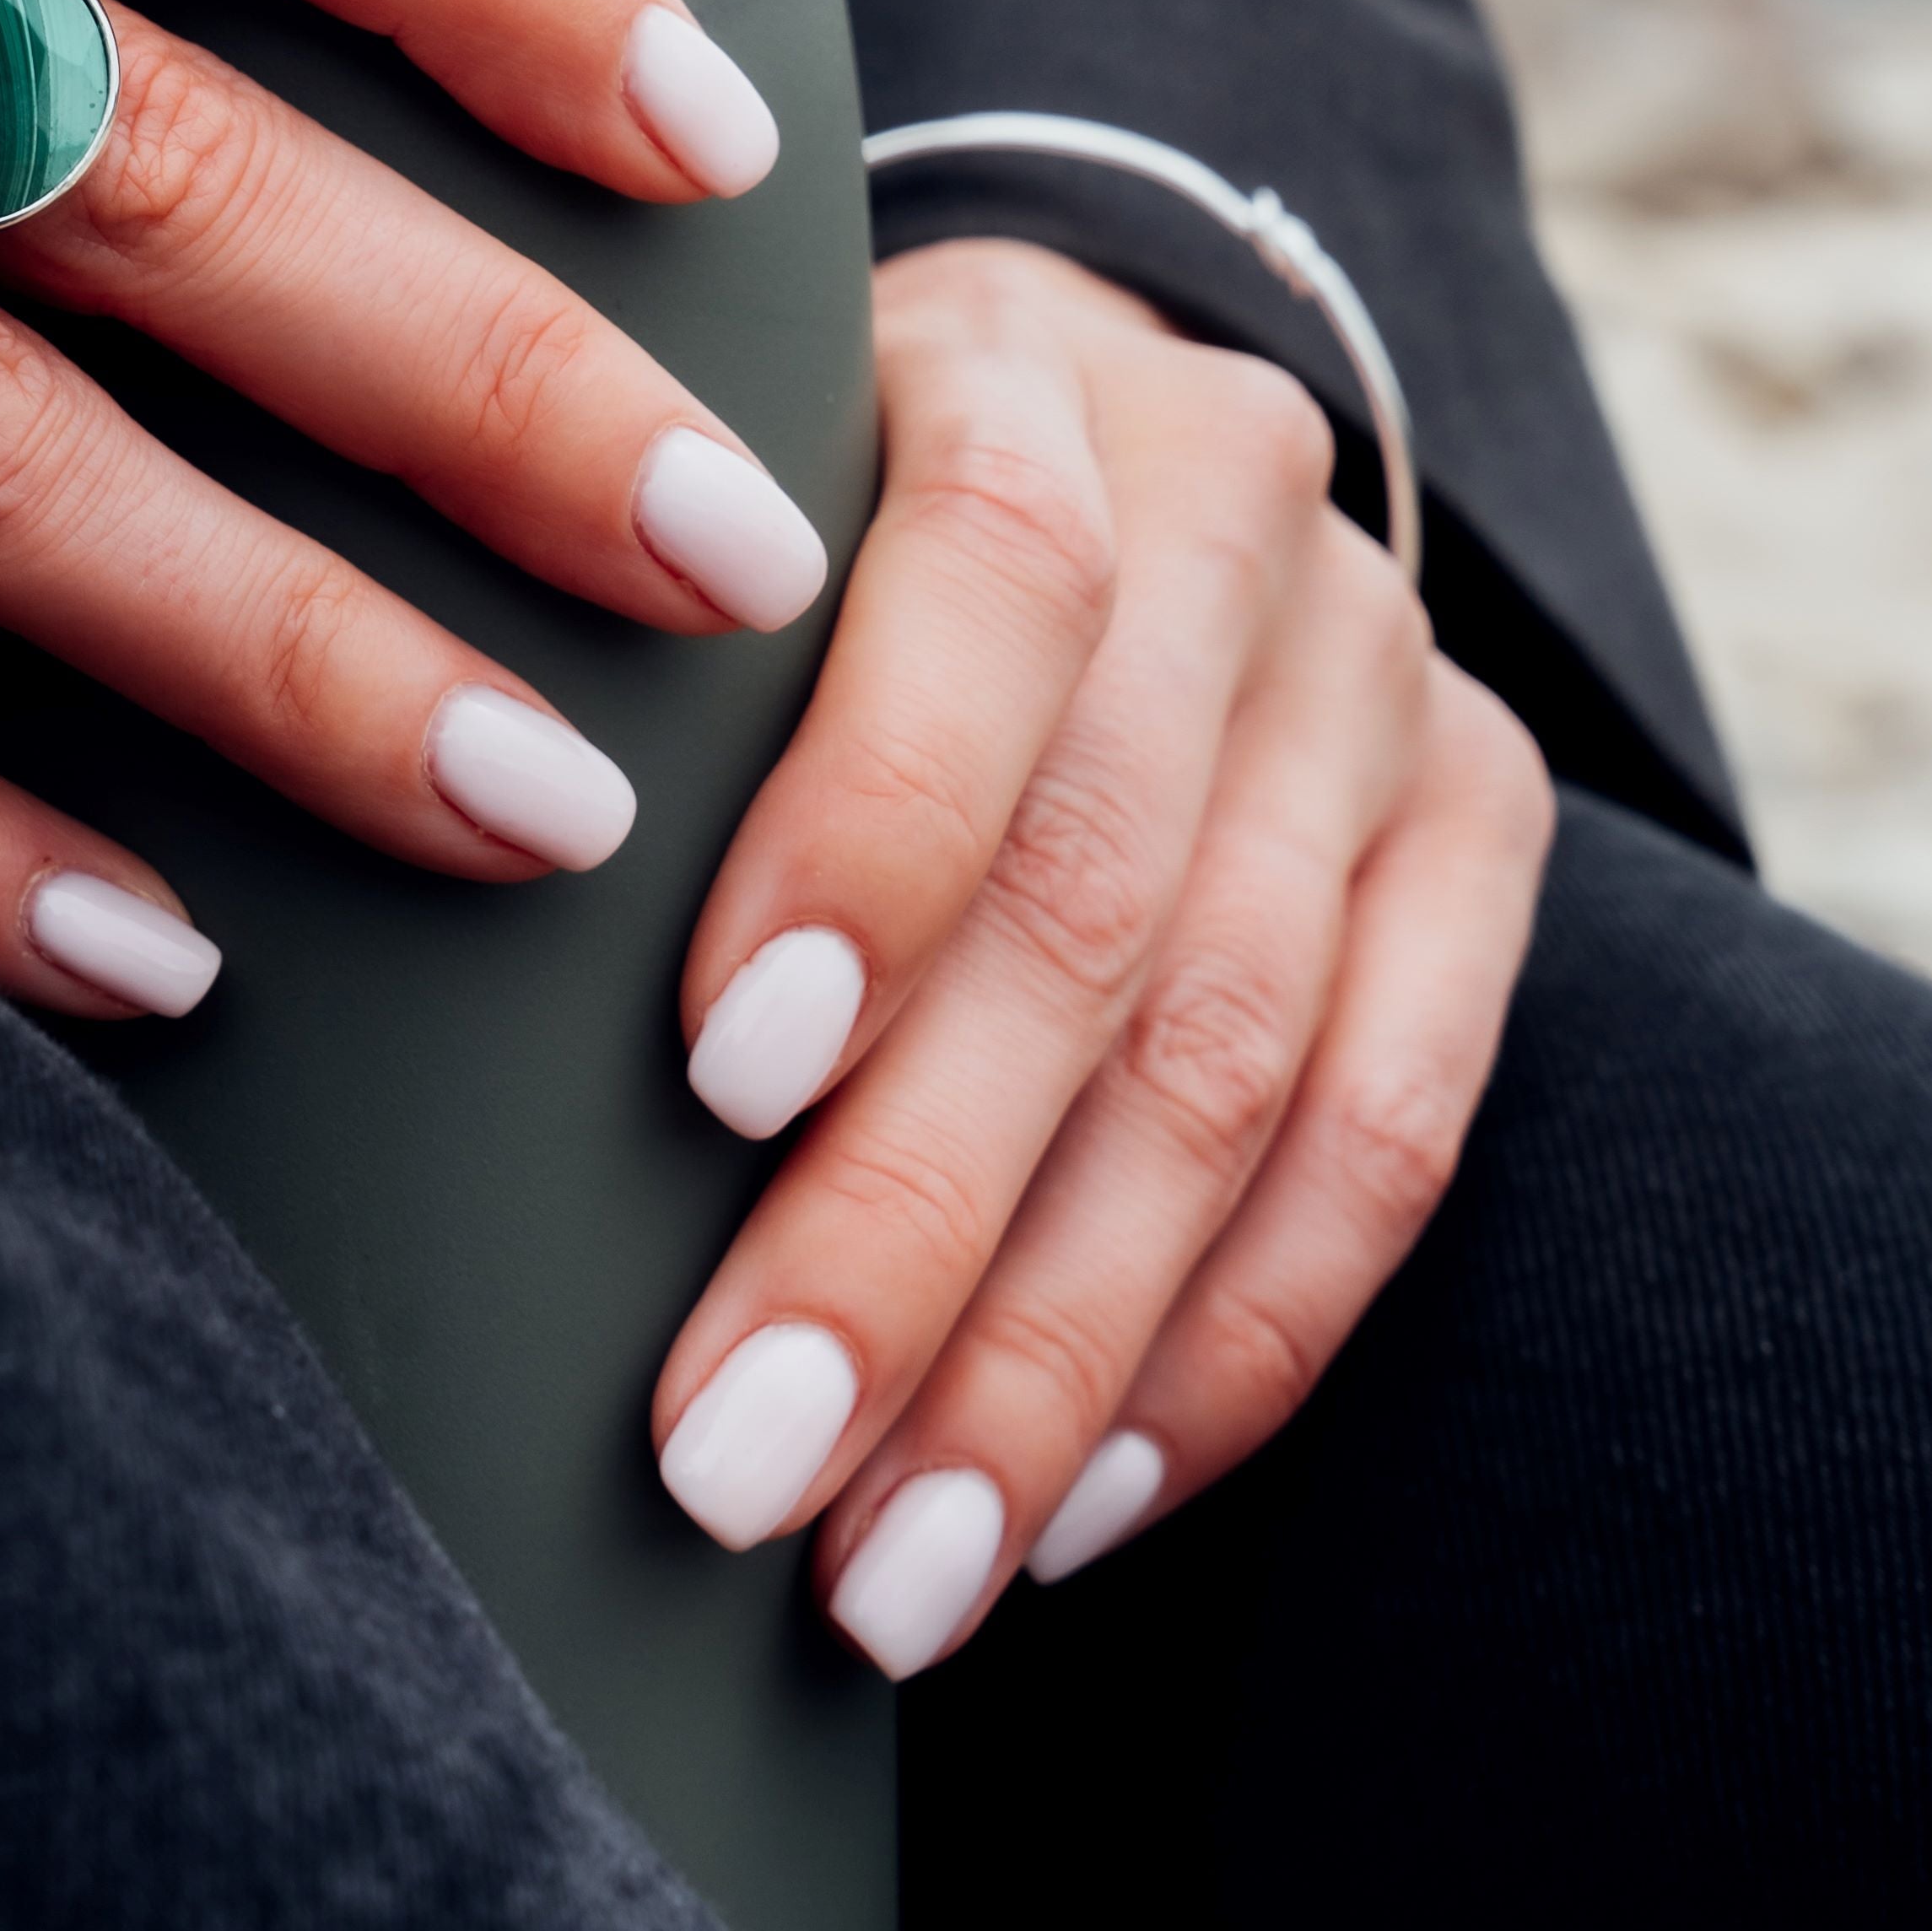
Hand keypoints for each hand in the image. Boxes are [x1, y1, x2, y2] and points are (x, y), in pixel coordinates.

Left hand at [649, 238, 1552, 1663]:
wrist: (1064, 402)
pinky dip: (1231, 1343)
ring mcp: (1379, 664)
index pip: (990, 590)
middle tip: (731, 1460)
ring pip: (1243, 1056)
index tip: (718, 1081)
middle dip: (910, 1216)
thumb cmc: (770, 495)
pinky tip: (1068, 1499)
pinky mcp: (1483, 814)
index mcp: (1014, 365)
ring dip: (1051, 1348)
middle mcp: (1235, 492)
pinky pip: (1397, 1129)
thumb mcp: (682, 487)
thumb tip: (447, 903)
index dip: (872, 839)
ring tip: (881, 1565)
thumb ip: (605, 647)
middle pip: (1101, 893)